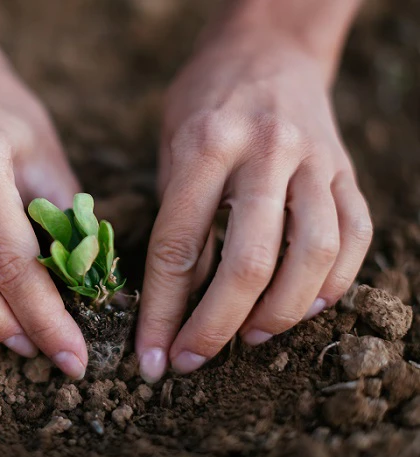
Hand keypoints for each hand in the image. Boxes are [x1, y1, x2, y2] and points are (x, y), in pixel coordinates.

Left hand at [137, 29, 372, 381]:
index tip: (150, 358)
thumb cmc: (206, 103)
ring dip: (279, 312)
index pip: (178, 246)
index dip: (161, 312)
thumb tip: (182, 302)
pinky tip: (306, 304)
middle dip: (215, 328)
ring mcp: (314, 161)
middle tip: (191, 360)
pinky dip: (334, 282)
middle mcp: (265, 153)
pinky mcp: (346, 171)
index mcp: (206, 145)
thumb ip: (182, 218)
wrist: (269, 49)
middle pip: (248, 262)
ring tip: (249, 337)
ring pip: (312, 256)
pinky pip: (353, 237)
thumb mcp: (172, 149)